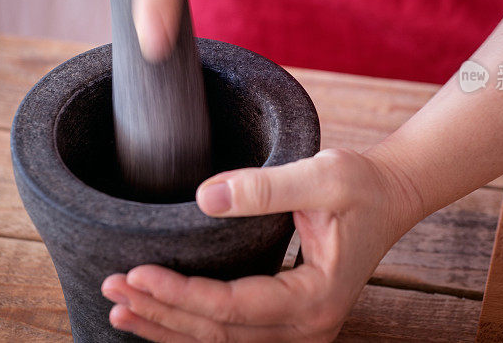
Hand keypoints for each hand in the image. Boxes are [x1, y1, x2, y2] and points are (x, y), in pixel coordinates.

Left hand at [101, 148, 422, 341]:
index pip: (231, 308)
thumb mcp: (322, 176)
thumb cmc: (362, 185)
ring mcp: (297, 329)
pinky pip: (230, 333)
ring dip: (167, 325)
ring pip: (219, 341)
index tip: (134, 272)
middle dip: (160, 312)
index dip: (178, 293)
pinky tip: (157, 316)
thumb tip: (202, 198)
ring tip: (120, 310)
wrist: (391, 195)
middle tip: (111, 289)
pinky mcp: (287, 319)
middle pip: (217, 333)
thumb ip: (264, 188)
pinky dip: (190, 326)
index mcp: (313, 299)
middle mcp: (305, 327)